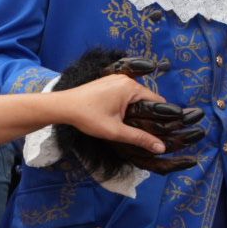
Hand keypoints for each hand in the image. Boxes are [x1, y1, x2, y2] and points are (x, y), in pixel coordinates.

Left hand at [57, 61, 202, 173]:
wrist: (61, 106)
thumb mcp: (115, 131)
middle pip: (146, 98)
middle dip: (147, 114)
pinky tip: (120, 117)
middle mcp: (125, 79)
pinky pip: (124, 93)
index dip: (162, 117)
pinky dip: (125, 104)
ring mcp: (115, 79)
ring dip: (135, 110)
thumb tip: (161, 148)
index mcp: (131, 87)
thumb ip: (140, 138)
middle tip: (145, 131)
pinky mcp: (107, 82)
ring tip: (132, 125)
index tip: (165, 130)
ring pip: (135, 97)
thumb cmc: (87, 117)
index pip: (158, 101)